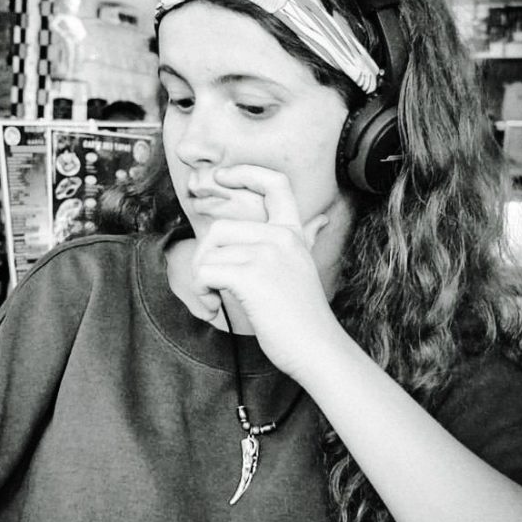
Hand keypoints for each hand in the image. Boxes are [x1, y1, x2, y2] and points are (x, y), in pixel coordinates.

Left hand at [190, 165, 337, 376]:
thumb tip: (320, 220)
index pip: (275, 183)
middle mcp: (281, 238)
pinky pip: (206, 271)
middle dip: (205, 258)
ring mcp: (267, 255)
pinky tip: (214, 306)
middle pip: (220, 228)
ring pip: (210, 252)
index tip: (221, 177)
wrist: (318, 349)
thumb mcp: (305, 267)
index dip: (245, 172)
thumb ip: (306, 239)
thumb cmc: (306, 315)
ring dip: (201, 279)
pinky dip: (201, 290)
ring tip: (214, 298)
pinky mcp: (252, 277)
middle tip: (210, 284)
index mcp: (292, 233)